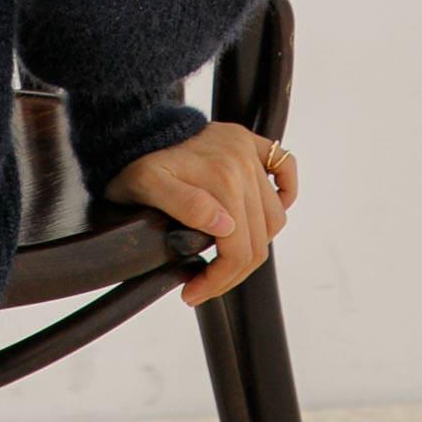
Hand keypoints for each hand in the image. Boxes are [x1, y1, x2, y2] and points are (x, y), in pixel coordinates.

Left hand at [101, 121, 297, 306]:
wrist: (135, 128)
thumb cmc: (135, 161)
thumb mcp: (146, 186)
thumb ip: (186, 205)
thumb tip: (226, 225)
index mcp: (223, 179)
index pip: (238, 250)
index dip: (218, 280)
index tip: (193, 293)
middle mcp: (243, 164)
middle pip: (259, 241)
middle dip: (232, 272)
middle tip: (204, 285)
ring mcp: (248, 151)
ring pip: (274, 216)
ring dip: (256, 243)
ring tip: (225, 257)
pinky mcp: (250, 142)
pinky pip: (285, 165)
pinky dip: (286, 191)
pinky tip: (267, 213)